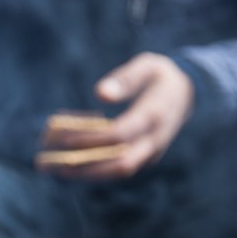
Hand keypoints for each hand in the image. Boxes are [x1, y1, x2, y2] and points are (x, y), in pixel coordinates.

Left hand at [37, 53, 194, 177]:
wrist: (189, 95)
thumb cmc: (161, 76)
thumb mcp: (148, 66)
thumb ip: (126, 78)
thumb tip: (100, 93)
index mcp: (156, 115)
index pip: (121, 134)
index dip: (91, 138)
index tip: (62, 138)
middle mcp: (155, 140)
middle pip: (119, 164)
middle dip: (83, 165)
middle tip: (47, 163)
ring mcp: (151, 153)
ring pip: (116, 171)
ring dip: (81, 172)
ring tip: (48, 166)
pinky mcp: (143, 159)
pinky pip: (115, 168)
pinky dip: (90, 167)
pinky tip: (63, 161)